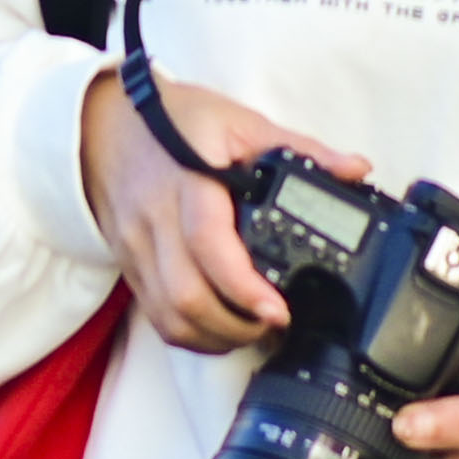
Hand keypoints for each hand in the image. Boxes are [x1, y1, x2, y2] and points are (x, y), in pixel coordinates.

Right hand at [77, 69, 341, 354]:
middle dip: (236, 326)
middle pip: (186, 297)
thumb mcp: (239, 121)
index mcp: (188, 182)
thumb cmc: (172, 120)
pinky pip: (156, 316)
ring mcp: (136, 248)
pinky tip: (219, 328)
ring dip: (213, 338)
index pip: (208, 244)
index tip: (279, 310)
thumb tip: (356, 168)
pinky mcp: (129, 266)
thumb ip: (301, 147)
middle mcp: (155, 221)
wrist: (103, 124)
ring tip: (251, 330)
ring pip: (169, 317)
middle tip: (275, 323)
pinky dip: (190, 334)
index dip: (243, 287)